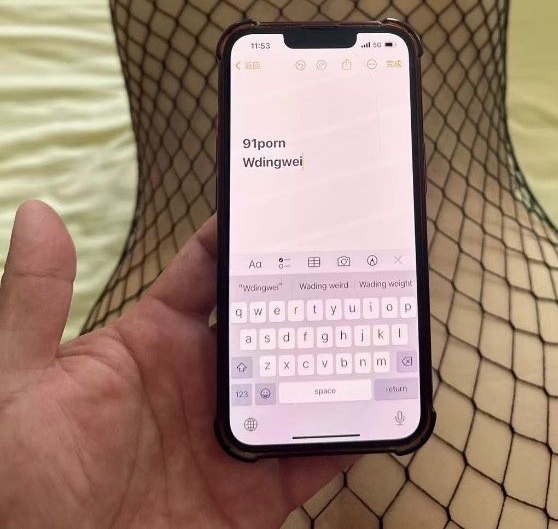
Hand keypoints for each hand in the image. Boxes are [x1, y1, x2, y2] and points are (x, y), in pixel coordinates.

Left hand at [0, 201, 351, 527]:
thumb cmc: (15, 483)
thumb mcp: (18, 382)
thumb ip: (37, 298)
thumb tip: (41, 213)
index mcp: (149, 342)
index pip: (208, 272)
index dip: (246, 235)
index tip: (289, 201)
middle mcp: (197, 382)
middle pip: (266, 321)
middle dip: (307, 289)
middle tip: (356, 256)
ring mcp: (226, 438)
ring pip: (296, 384)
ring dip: (334, 358)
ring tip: (379, 323)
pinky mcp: (248, 497)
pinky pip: (307, 461)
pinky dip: (346, 437)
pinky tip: (377, 411)